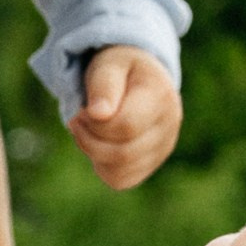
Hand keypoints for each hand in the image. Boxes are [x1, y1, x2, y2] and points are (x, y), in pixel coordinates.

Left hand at [70, 47, 181, 190]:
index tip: (80, 111)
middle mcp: (169, 125)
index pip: (126, 126)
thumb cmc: (120, 69)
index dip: (94, 124)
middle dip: (89, 140)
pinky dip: (103, 167)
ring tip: (88, 131)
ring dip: (93, 154)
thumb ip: (103, 86)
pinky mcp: (152, 163)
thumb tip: (98, 114)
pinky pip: (121, 180)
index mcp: (160, 96)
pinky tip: (100, 145)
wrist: (138, 77)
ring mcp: (163, 147)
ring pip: (121, 171)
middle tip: (76, 121)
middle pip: (123, 153)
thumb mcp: (109, 65)